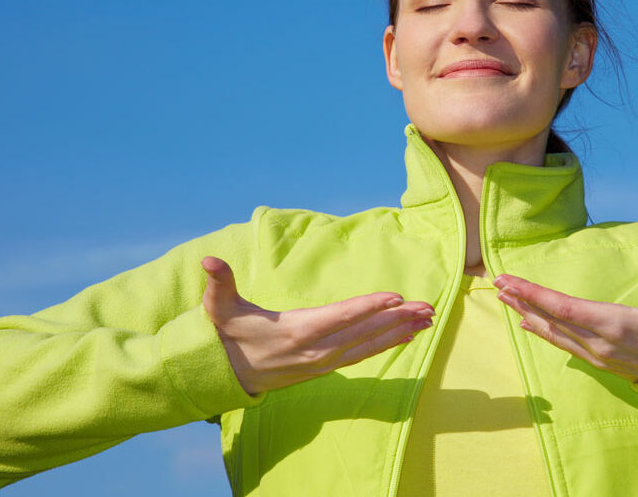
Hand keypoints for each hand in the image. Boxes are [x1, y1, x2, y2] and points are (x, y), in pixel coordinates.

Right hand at [201, 256, 434, 394]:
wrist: (225, 375)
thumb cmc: (227, 334)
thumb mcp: (219, 308)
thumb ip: (220, 282)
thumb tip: (208, 261)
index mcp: (296, 330)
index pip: (340, 316)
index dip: (369, 306)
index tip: (396, 297)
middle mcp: (316, 349)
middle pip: (364, 332)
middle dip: (399, 319)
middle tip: (429, 307)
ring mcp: (324, 361)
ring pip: (369, 345)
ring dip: (400, 332)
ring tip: (428, 321)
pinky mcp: (327, 367)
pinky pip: (363, 355)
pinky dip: (387, 345)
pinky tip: (408, 336)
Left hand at [494, 250, 637, 381]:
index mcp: (618, 324)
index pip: (564, 307)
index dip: (533, 293)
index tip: (509, 280)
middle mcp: (603, 343)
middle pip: (552, 319)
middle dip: (522, 300)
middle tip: (496, 282)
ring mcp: (602, 356)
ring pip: (556, 334)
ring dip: (529, 315)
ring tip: (505, 299)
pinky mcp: (604, 364)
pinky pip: (566, 346)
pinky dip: (545, 332)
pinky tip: (531, 324)